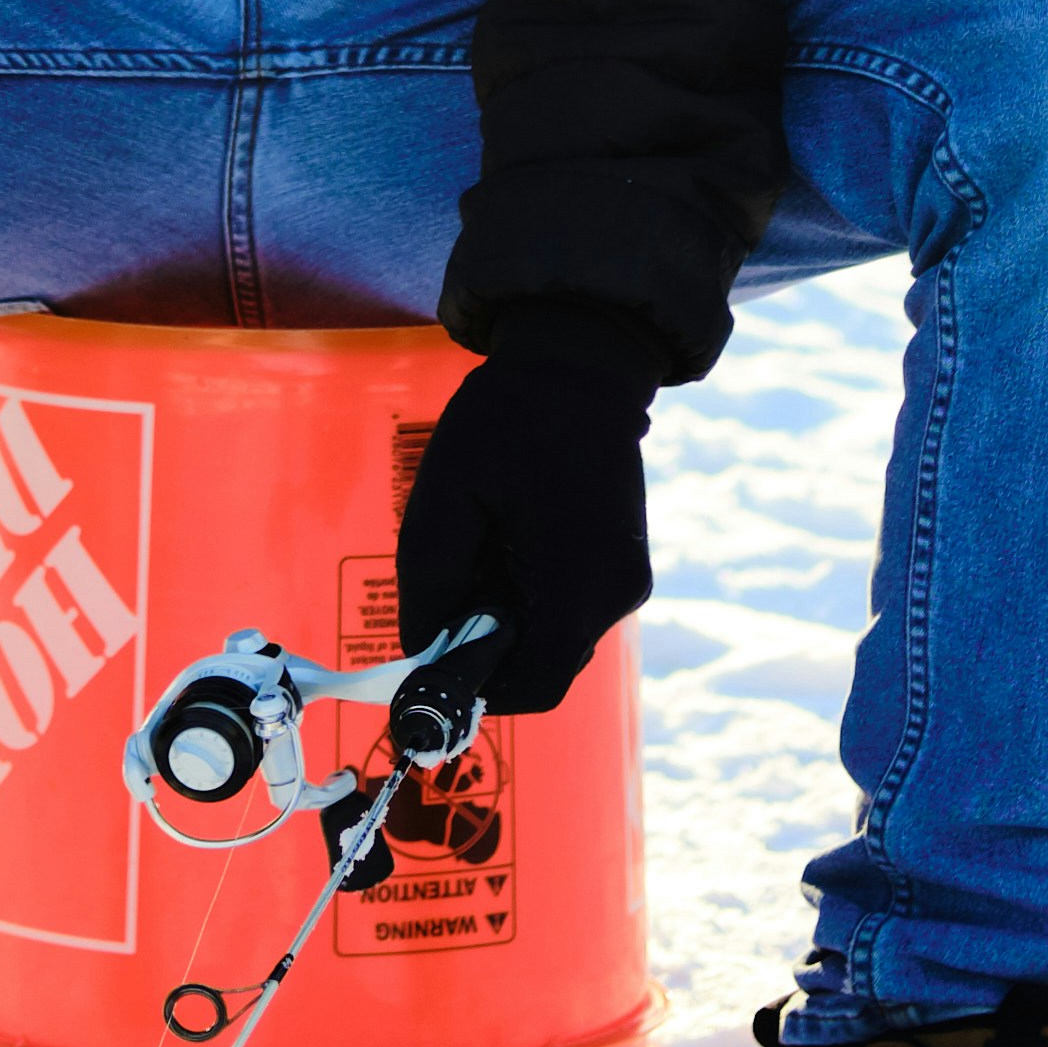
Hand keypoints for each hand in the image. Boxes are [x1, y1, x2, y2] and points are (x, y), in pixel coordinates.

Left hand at [395, 313, 655, 716]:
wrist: (581, 358)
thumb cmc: (509, 420)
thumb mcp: (445, 494)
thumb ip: (427, 580)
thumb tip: (421, 646)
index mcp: (578, 588)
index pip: (532, 688)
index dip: (476, 688)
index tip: (433, 659)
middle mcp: (615, 596)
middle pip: (543, 664)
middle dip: (487, 642)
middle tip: (452, 582)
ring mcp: (627, 577)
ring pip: (555, 635)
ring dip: (508, 614)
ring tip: (480, 545)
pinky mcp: (624, 559)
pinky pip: (571, 604)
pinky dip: (532, 592)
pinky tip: (509, 536)